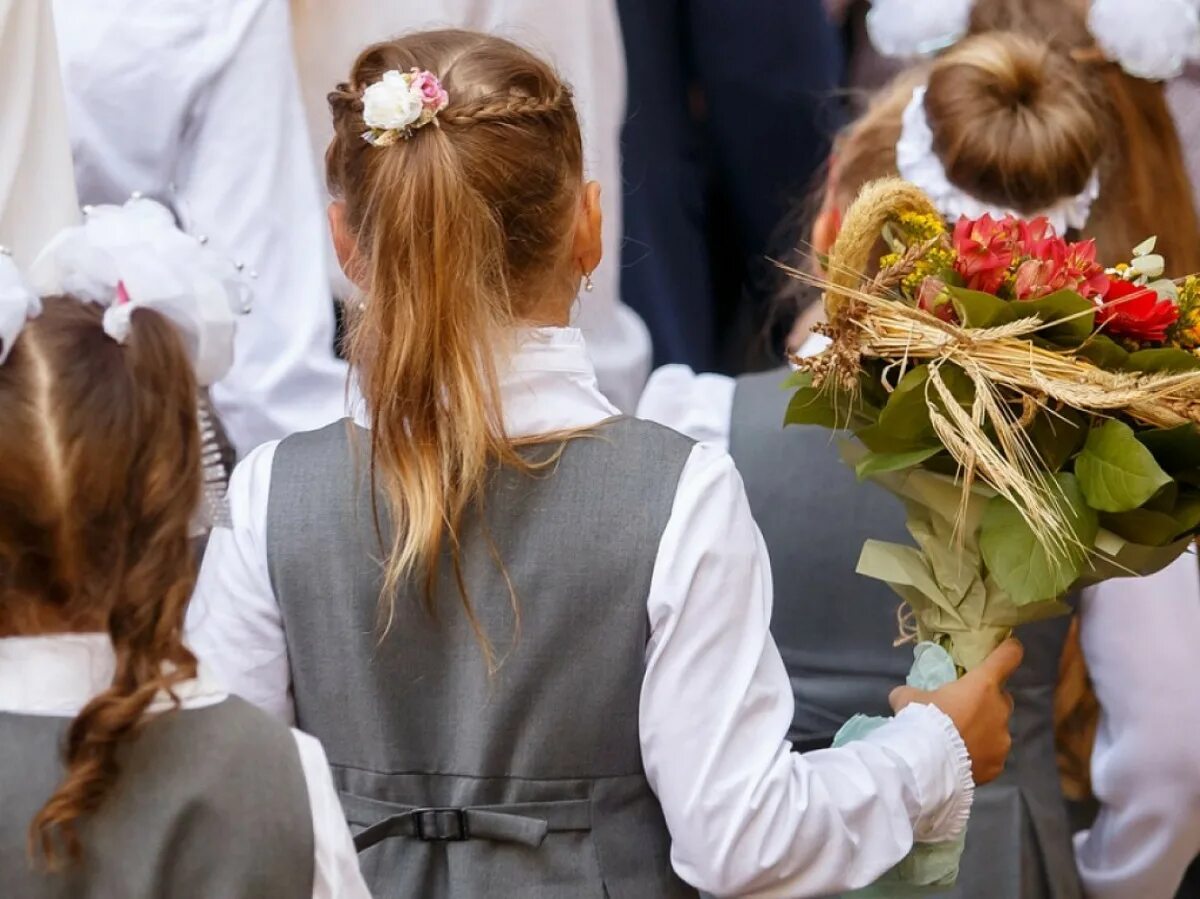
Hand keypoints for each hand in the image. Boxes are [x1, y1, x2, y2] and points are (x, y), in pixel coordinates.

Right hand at [889, 638, 1023, 784]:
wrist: (928, 765)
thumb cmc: (922, 720)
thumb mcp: (907, 697)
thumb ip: (914, 692)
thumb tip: (907, 695)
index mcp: (982, 684)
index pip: (1008, 657)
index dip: (1009, 650)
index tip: (1008, 648)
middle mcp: (999, 709)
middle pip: (1001, 697)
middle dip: (987, 701)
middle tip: (963, 709)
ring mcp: (1002, 739)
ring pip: (997, 728)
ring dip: (983, 730)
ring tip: (960, 740)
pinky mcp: (999, 764)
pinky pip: (992, 753)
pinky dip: (981, 754)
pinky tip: (962, 759)